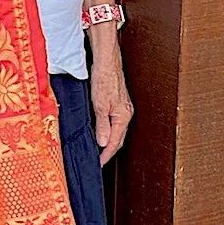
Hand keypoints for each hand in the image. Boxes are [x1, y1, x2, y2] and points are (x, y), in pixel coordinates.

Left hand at [90, 49, 132, 166]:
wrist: (107, 61)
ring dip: (108, 141)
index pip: (116, 142)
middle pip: (118, 138)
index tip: (99, 163)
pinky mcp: (118, 103)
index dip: (106, 155)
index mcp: (123, 116)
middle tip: (98, 160)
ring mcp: (123, 108)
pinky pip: (114, 122)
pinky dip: (108, 131)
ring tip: (98, 151)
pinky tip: (101, 132)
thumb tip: (103, 143)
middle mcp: (126, 114)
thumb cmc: (104, 78)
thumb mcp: (99, 105)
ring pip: (116, 130)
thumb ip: (102, 125)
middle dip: (108, 151)